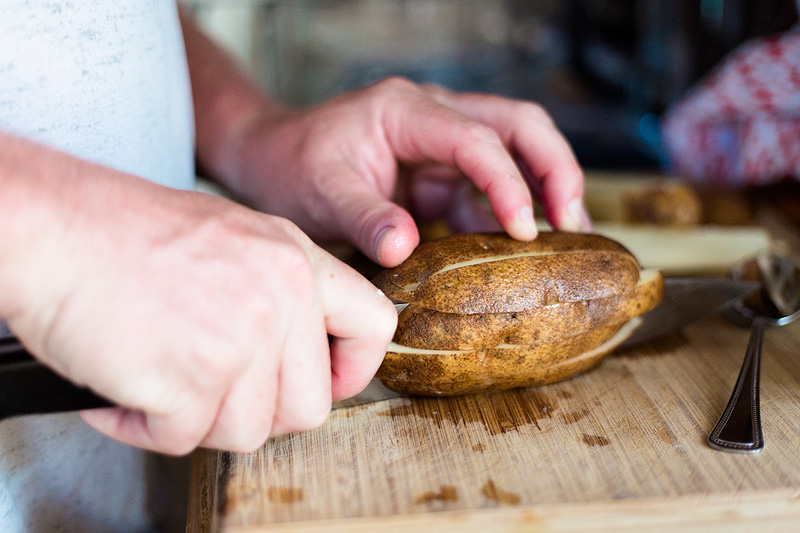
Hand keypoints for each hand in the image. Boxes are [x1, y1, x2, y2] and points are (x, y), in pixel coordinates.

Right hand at [0, 136, 395, 453]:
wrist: (54, 226)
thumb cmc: (127, 234)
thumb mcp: (236, 240)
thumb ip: (281, 294)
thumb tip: (298, 358)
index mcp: (297, 260)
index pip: (374, 325)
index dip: (354, 369)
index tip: (324, 382)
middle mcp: (282, 298)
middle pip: (310, 406)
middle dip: (260, 412)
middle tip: (214, 390)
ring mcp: (242, 339)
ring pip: (249, 432)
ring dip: (199, 419)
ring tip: (161, 378)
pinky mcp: (193, 378)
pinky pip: (184, 439)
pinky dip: (148, 426)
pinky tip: (126, 388)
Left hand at [223, 77, 589, 267]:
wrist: (273, 160)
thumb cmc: (291, 166)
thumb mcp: (319, 193)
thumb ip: (363, 217)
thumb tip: (405, 247)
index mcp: (406, 111)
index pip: (476, 137)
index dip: (508, 181)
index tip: (525, 229)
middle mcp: (434, 119)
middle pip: (519, 126)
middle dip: (556, 170)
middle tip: (574, 224)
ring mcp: (442, 148)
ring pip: (517, 154)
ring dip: (548, 192)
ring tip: (571, 242)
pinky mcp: (442, 178)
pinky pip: (490, 193)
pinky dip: (513, 220)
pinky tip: (527, 254)